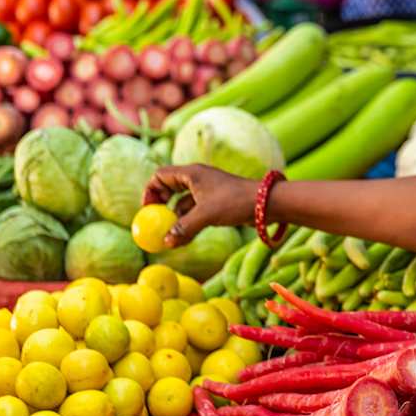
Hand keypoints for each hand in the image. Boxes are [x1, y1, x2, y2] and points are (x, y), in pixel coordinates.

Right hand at [143, 165, 257, 247]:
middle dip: (161, 206)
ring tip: (171, 238)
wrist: (267, 204)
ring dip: (176, 219)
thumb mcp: (206, 215)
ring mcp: (208, 190)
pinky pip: (196, 212)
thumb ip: (184, 228)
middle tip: (156, 223)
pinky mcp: (217, 202)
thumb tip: (166, 242)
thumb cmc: (236, 202)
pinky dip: (189, 223)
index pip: (161, 175)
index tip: (148, 210)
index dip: (151, 191)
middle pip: (169, 188)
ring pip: (183, 203)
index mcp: (192, 173)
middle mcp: (198, 179)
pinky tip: (185, 240)